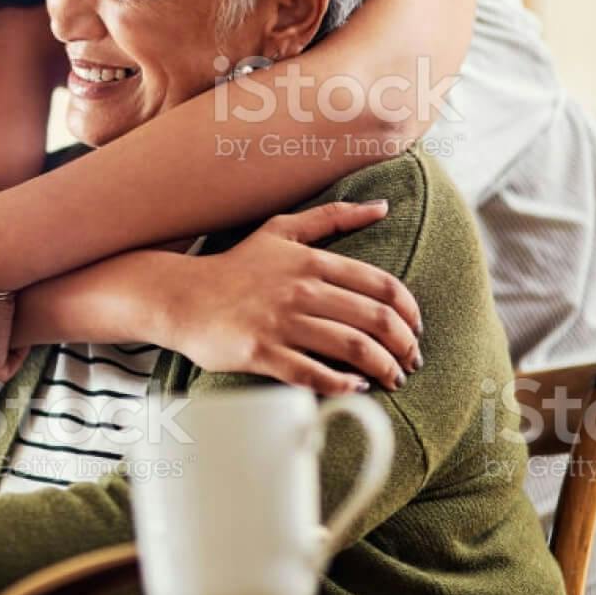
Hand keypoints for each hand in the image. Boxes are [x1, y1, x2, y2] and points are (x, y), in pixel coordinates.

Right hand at [164, 200, 422, 393]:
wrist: (180, 297)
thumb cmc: (234, 267)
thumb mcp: (281, 231)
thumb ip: (333, 217)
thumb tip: (383, 206)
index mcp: (311, 261)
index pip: (381, 286)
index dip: (409, 312)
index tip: (415, 330)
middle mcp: (300, 290)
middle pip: (374, 320)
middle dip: (404, 346)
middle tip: (410, 362)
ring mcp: (280, 322)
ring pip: (352, 348)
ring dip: (383, 369)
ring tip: (392, 379)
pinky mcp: (260, 352)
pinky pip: (314, 373)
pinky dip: (342, 385)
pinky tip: (354, 388)